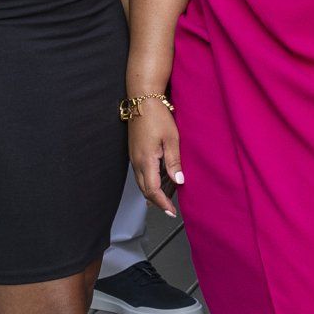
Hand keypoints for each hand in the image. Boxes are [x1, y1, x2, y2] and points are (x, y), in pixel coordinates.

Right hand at [127, 103, 181, 217]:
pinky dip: (152, 181)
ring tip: (169, 197)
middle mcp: (137, 162)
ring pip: (143, 182)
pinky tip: (163, 180)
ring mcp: (135, 157)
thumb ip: (174, 161)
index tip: (172, 212)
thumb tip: (179, 181)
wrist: (143, 101)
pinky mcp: (136, 152)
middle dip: (158, 201)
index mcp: (146, 160)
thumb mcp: (172, 139)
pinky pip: (142, 173)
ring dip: (154, 192)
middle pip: (145, 189)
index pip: (152, 190)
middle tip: (171, 209)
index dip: (162, 203)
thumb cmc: (158, 117)